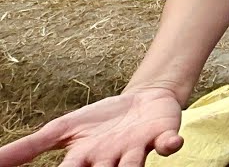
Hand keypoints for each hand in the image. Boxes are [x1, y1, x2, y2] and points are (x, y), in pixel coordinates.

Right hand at [0, 87, 182, 166]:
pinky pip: (167, 144)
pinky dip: (169, 145)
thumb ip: (27, 149)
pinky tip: (169, 145)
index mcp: (84, 161)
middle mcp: (110, 162)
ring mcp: (137, 150)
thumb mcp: (61, 130)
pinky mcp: (161, 136)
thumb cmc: (101, 120)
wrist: (142, 100)